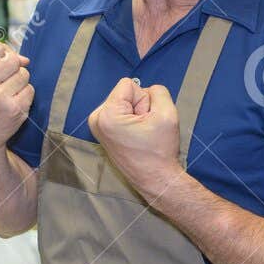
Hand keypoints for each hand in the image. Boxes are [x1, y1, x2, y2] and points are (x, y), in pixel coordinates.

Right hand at [0, 41, 32, 153]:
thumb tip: (25, 59)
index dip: (3, 53)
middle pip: (12, 59)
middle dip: (13, 68)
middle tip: (2, 83)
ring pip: (24, 74)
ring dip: (19, 82)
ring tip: (6, 95)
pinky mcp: (14, 109)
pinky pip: (30, 89)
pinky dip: (25, 96)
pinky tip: (12, 105)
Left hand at [88, 78, 181, 195]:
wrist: (156, 179)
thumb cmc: (160, 151)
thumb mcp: (168, 113)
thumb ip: (158, 91)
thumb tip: (146, 90)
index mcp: (107, 115)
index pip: (128, 84)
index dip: (144, 100)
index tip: (146, 121)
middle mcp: (96, 120)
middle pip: (123, 93)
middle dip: (139, 107)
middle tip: (144, 130)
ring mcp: (97, 127)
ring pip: (123, 102)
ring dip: (136, 114)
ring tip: (141, 134)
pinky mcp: (102, 131)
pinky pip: (121, 112)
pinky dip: (131, 121)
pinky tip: (135, 137)